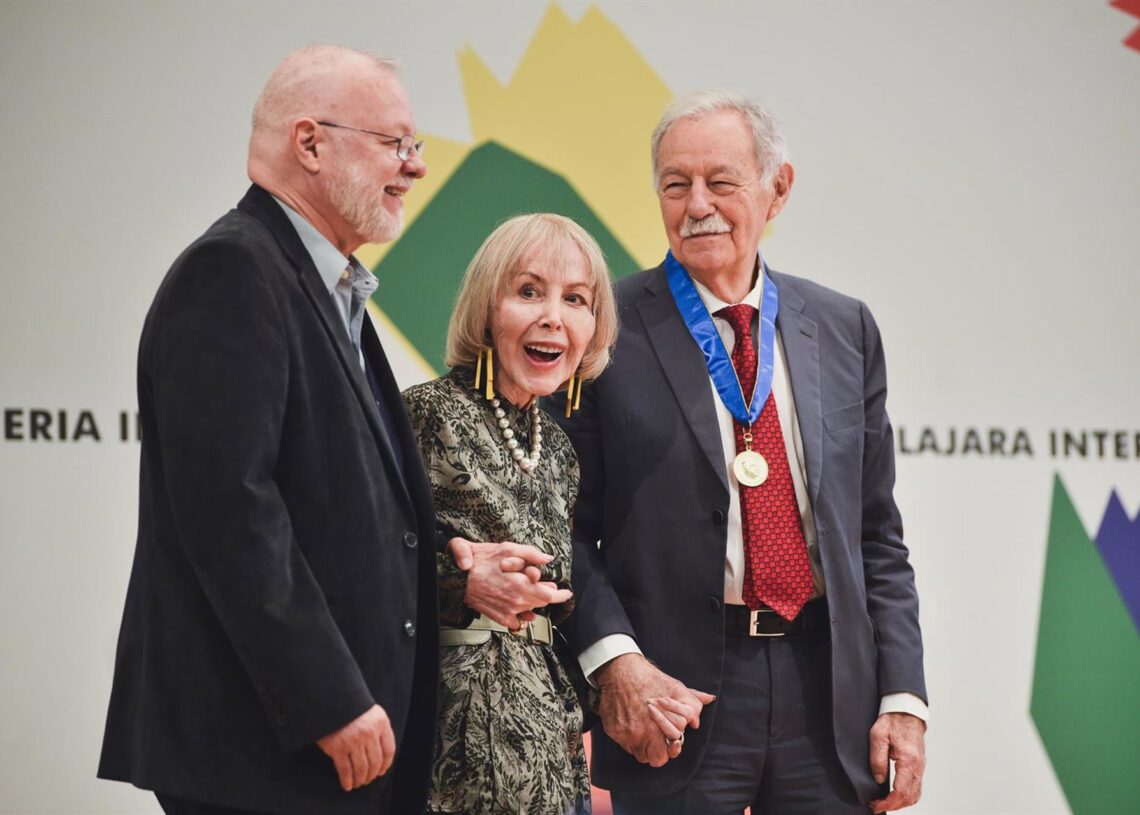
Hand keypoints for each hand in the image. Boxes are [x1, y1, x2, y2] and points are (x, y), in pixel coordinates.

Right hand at [316, 704, 394, 791]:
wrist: (330, 700)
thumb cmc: (351, 708)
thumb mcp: (371, 713)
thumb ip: (379, 730)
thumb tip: (383, 756)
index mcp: (381, 723)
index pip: (389, 750)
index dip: (386, 764)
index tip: (381, 772)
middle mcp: (369, 733)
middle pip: (375, 762)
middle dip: (372, 775)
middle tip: (367, 780)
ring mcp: (353, 741)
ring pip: (361, 768)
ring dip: (360, 780)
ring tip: (358, 783)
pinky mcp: (337, 748)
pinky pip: (345, 770)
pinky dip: (347, 780)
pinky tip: (347, 785)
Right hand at [448, 538, 571, 629]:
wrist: (454, 578)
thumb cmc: (478, 560)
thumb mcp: (505, 547)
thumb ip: (529, 553)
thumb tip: (548, 559)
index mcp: (520, 584)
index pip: (549, 595)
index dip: (561, 594)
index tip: (566, 592)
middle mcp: (516, 601)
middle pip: (542, 604)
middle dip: (548, 595)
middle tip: (547, 586)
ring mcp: (508, 612)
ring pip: (531, 612)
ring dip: (535, 604)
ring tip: (531, 592)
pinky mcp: (499, 618)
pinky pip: (518, 622)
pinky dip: (523, 616)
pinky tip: (520, 608)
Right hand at [594, 653, 714, 767]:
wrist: (621, 670)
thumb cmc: (650, 678)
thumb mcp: (676, 687)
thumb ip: (692, 700)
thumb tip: (709, 700)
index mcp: (660, 728)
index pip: (668, 754)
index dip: (671, 748)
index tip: (671, 741)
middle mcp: (642, 734)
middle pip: (654, 759)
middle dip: (658, 751)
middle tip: (658, 739)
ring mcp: (626, 734)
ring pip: (638, 753)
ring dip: (643, 746)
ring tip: (645, 731)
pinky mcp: (613, 731)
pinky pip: (624, 744)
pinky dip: (628, 738)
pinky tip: (632, 723)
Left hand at [868, 712, 925, 812]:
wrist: (906, 711)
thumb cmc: (892, 720)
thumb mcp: (877, 735)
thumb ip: (877, 758)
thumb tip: (878, 779)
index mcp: (908, 760)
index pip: (901, 791)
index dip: (888, 803)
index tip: (875, 805)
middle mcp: (918, 766)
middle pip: (910, 797)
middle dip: (894, 806)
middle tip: (876, 805)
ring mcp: (920, 767)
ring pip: (915, 795)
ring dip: (900, 803)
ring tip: (883, 802)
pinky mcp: (919, 766)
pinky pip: (916, 787)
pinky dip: (906, 796)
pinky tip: (894, 795)